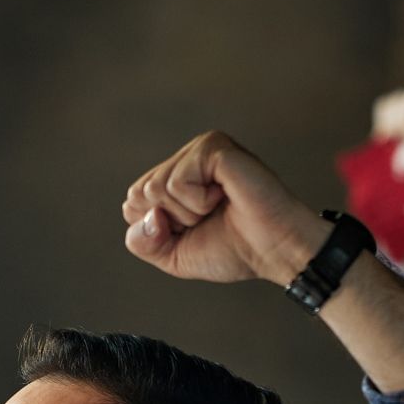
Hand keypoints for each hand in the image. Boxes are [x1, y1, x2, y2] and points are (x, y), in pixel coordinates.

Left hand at [122, 131, 331, 288]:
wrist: (272, 251)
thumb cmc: (232, 249)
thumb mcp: (172, 255)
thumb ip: (142, 241)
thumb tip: (141, 211)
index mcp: (174, 180)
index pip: (132, 204)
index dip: (158, 230)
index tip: (194, 230)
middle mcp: (185, 159)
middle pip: (139, 195)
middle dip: (171, 221)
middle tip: (208, 219)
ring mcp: (199, 150)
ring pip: (156, 188)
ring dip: (187, 212)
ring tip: (219, 207)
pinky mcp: (213, 147)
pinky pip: (176, 182)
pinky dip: (198, 202)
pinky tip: (225, 196)